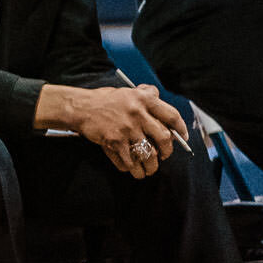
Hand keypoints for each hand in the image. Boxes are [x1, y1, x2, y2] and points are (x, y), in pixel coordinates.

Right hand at [61, 84, 187, 178]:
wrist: (79, 107)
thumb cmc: (104, 100)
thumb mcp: (127, 92)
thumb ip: (145, 94)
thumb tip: (158, 96)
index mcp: (144, 100)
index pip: (171, 116)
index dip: (181, 129)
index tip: (183, 138)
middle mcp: (138, 114)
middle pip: (164, 139)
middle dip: (167, 152)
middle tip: (164, 156)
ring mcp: (126, 129)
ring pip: (148, 155)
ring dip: (150, 166)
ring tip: (148, 170)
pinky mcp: (114, 142)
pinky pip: (129, 161)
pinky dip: (131, 168)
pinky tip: (130, 169)